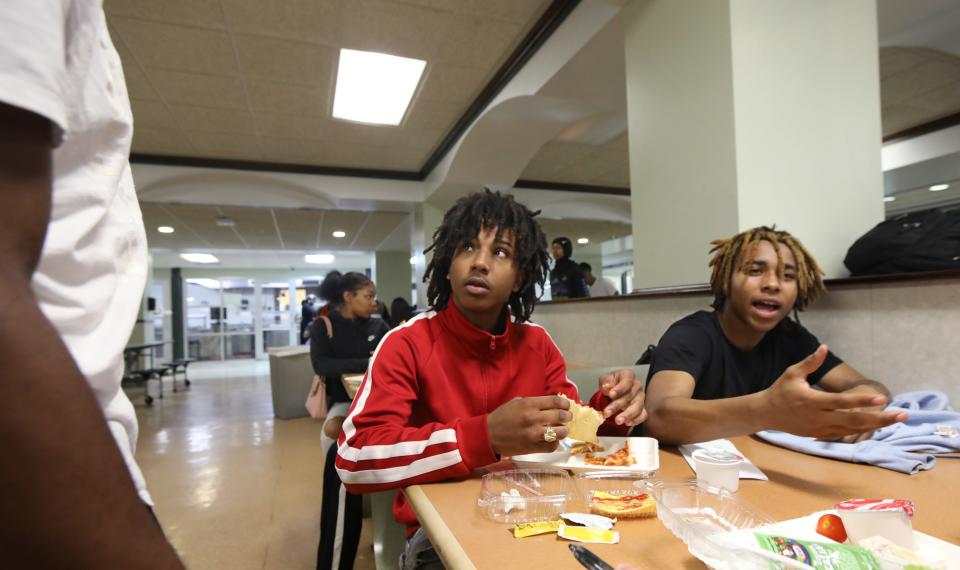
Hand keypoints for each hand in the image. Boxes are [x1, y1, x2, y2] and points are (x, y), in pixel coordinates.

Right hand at [487, 395, 570, 455]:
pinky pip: (553, 446)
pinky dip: (555, 443)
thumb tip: (552, 404)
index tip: (566, 406)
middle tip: (567, 417)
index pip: (555, 402)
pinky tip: (551, 439)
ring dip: (563, 430)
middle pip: (561, 416)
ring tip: (561, 429)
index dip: (565, 404)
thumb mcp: (516, 402)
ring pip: (560, 432)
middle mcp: (533, 418)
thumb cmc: (502, 417)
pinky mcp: (533, 447)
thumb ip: (534, 403)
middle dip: (567, 416)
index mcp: (529, 404)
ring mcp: (534, 434)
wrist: (489, 436)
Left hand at [599, 369, 647, 426]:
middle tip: (607, 412)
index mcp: (628, 375)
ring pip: (637, 406)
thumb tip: (606, 387)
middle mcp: (637, 386)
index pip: (626, 381)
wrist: (613, 394)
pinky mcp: (642, 409)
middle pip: (630, 396)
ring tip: (617, 421)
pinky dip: (636, 420)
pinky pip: (643, 415)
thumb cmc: (610, 385)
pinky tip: (627, 423)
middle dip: (617, 405)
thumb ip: (606, 382)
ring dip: (627, 414)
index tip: (610, 395)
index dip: (619, 388)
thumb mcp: (605, 380)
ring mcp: (641, 398)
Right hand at [764, 345, 906, 439]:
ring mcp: (820, 429)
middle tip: (902, 415)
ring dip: (875, 425)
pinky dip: (863, 430)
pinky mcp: (821, 435)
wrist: (767, 414)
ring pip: (853, 429)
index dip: (862, 400)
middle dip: (879, 418)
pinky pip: (846, 433)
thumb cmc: (781, 390)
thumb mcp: (792, 373)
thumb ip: (810, 362)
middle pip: (853, 420)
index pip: (841, 401)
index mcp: (811, 401)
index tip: (882, 398)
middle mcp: (818, 417)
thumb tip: (824, 348)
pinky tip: (878, 424)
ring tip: (896, 419)